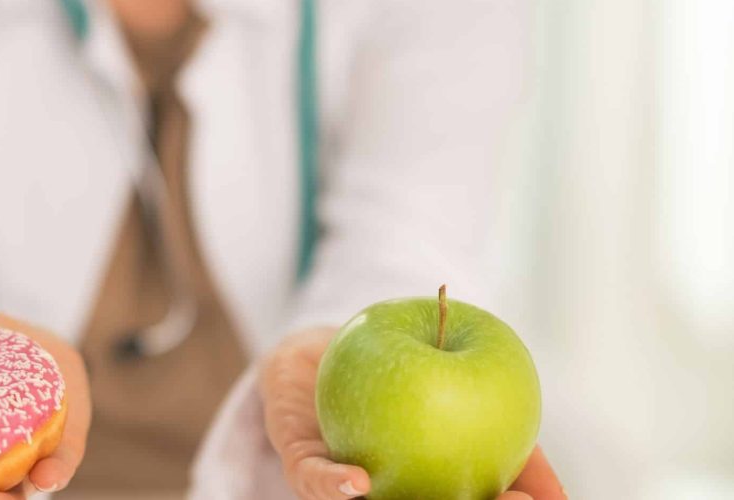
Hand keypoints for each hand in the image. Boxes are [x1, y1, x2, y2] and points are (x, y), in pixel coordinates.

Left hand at [260, 327, 566, 499]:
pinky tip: (358, 485)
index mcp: (425, 489)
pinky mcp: (299, 459)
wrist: (330, 346)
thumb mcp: (465, 396)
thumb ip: (506, 433)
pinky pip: (312, 479)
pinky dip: (333, 485)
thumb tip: (560, 494)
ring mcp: (339, 482)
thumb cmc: (406, 376)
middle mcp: (383, 493)